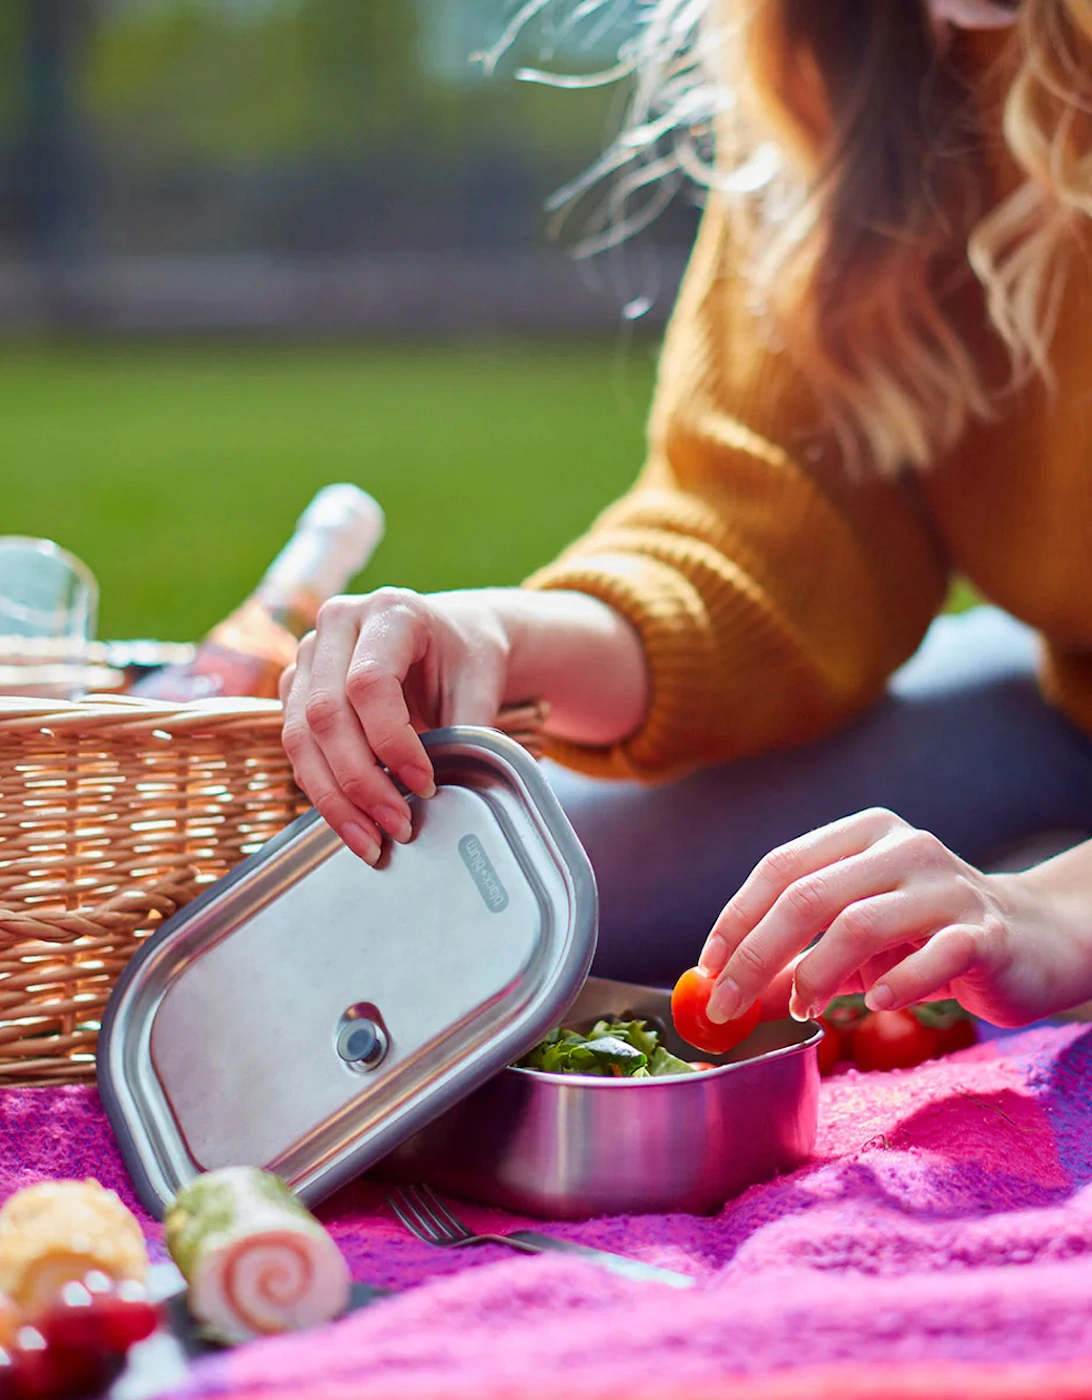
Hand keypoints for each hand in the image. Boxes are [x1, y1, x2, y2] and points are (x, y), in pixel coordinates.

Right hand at [280, 588, 510, 864]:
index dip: (393, 742)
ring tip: (372, 842)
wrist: (448, 638)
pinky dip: (323, 792)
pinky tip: (354, 825)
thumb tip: (448, 795)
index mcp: (389, 611)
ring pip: (300, 736)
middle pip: (326, 713)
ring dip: (335, 798)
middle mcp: (337, 625)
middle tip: (399, 827)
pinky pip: (297, 749)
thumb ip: (467, 731)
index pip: (370, 682)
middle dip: (361, 781)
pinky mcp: (295, 689)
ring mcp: (308, 656)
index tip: (426, 785)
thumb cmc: (466, 657)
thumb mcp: (480, 684)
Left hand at [697, 807, 1085, 1029]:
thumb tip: (726, 994)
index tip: (707, 969)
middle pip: (808, 895)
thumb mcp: (854, 943)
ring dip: (816, 975)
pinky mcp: (986, 932)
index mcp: (864, 835)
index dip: (736, 919)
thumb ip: (797, 960)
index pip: (781, 867)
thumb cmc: (928, 937)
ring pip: (860, 923)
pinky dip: (896, 984)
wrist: (1035, 941)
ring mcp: (947, 886)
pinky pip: (932, 956)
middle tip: (728, 1005)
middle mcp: (903, 848)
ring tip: (803, 1010)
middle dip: (757, 954)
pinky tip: (876, 1005)